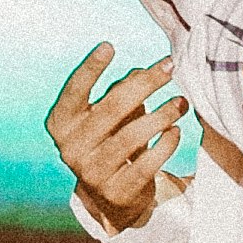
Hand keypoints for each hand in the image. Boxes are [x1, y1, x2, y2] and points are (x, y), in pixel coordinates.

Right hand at [45, 44, 187, 231]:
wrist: (110, 196)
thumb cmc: (109, 141)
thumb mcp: (109, 116)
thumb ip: (121, 92)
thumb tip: (143, 72)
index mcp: (62, 124)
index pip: (74, 92)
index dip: (89, 69)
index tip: (108, 46)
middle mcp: (71, 148)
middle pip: (112, 109)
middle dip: (144, 84)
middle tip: (169, 68)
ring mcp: (92, 173)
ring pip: (132, 136)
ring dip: (162, 115)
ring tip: (181, 102)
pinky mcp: (116, 191)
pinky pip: (147, 163)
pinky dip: (165, 144)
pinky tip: (176, 130)